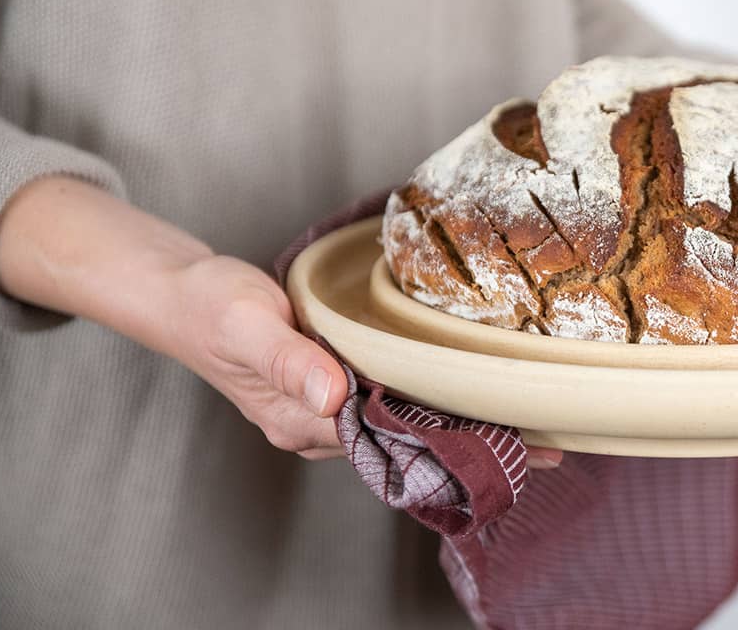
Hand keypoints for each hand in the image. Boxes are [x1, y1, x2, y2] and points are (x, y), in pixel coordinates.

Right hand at [0, 176, 562, 465]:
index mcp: (305, 420)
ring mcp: (329, 407)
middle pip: (410, 440)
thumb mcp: (248, 323)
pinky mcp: (333, 383)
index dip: (457, 443)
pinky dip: (434, 397)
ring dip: (463, 421)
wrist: (183, 293)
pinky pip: (391, 399)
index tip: (518, 443)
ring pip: (406, 422)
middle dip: (479, 442)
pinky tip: (469, 390)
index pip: (395, 440)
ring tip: (531, 422)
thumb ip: (290, 360)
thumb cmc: (212, 305)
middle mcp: (322, 424)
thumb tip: (334, 397)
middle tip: (554, 441)